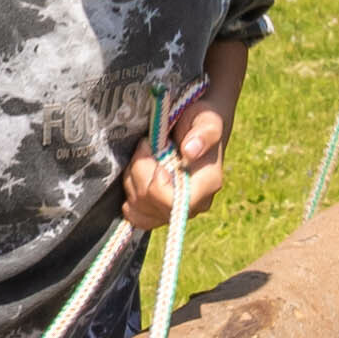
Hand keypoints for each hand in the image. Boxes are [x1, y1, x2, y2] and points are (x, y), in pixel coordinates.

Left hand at [122, 92, 227, 226]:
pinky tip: (138, 176)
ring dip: (132, 179)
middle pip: (150, 203)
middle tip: (145, 146)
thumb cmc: (201, 122)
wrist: (196, 130)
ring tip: (144, 157)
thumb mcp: (206, 120)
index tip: (150, 147)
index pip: (172, 201)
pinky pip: (136, 216)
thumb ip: (203, 134)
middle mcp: (194, 205)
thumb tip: (189, 152)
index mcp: (208, 184)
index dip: (152, 178)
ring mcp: (177, 212)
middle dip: (139, 171)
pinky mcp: (160, 214)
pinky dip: (130, 194)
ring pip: (138, 209)